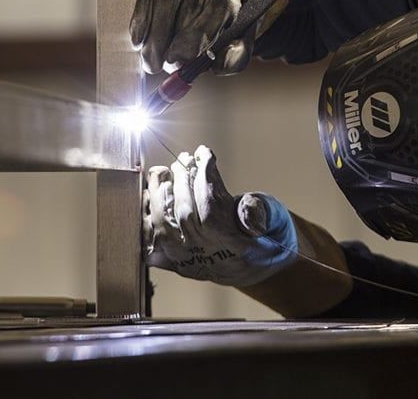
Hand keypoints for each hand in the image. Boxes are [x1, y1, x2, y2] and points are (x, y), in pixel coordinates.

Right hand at [130, 0, 252, 74]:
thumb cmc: (219, 18)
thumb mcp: (235, 39)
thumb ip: (234, 56)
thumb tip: (218, 65)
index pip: (219, 1)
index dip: (198, 32)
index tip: (182, 58)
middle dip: (172, 38)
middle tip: (164, 65)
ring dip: (155, 32)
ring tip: (151, 60)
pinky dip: (140, 17)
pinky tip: (139, 39)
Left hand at [143, 145, 296, 286]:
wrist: (257, 265)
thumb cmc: (265, 234)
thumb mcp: (273, 218)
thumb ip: (259, 211)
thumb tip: (245, 207)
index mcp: (236, 245)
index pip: (211, 207)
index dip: (205, 177)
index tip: (204, 153)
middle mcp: (208, 256)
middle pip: (184, 214)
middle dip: (182, 180)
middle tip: (184, 158)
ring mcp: (188, 262)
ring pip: (163, 228)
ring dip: (159, 195)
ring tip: (163, 172)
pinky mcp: (174, 262)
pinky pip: (150, 244)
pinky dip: (145, 221)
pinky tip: (149, 198)